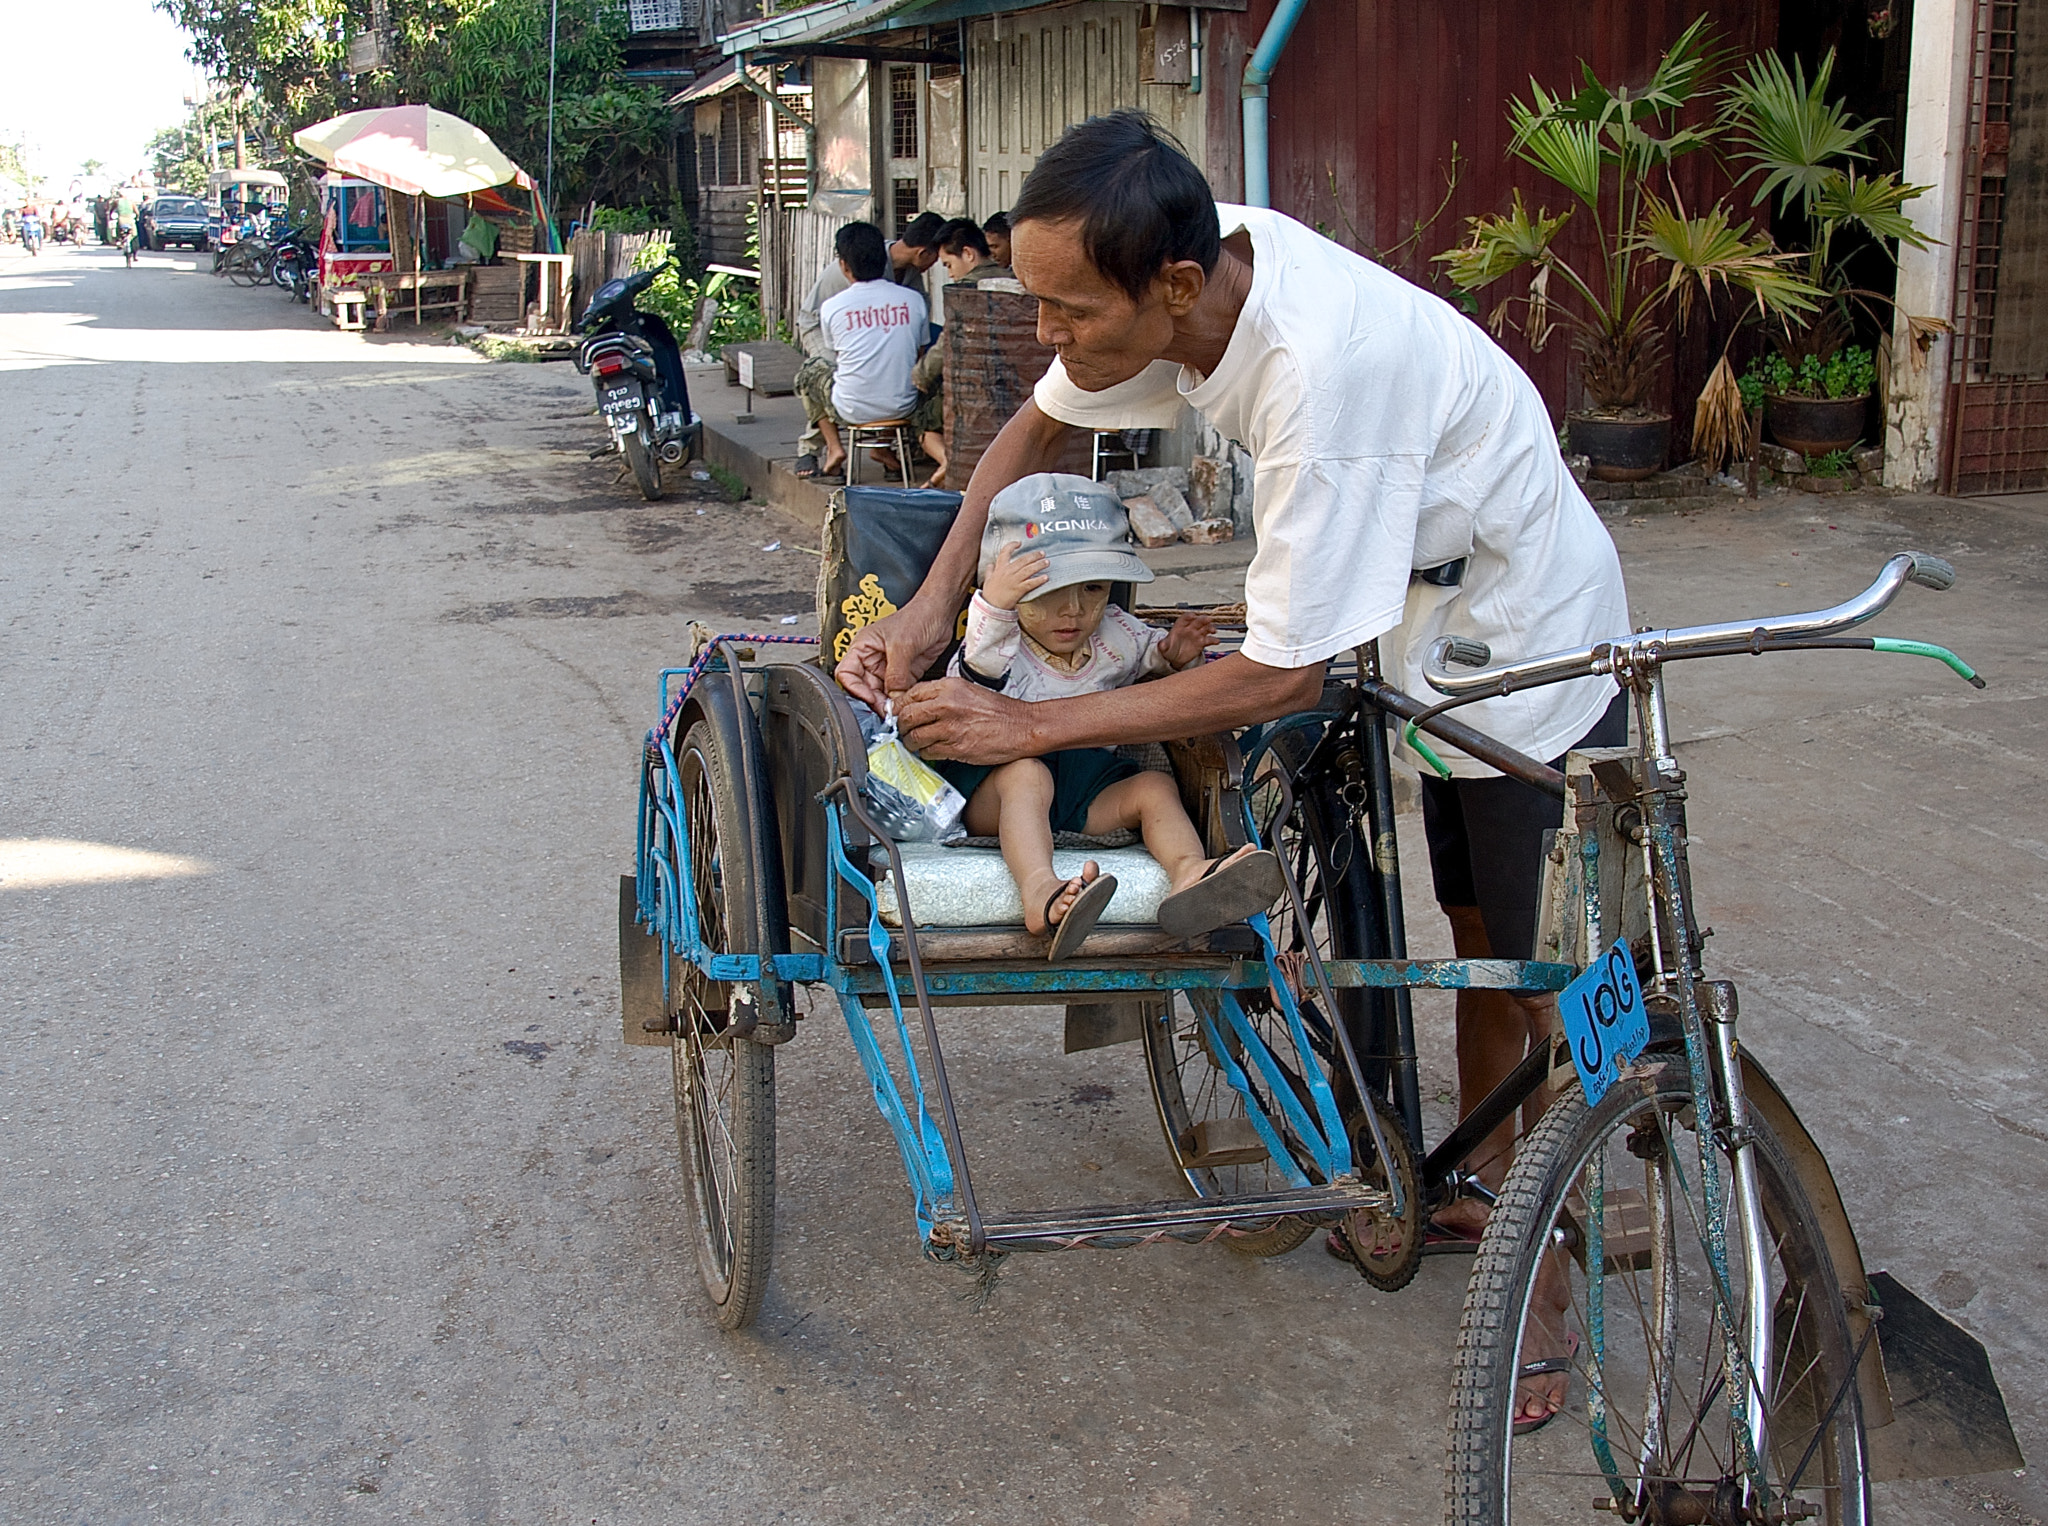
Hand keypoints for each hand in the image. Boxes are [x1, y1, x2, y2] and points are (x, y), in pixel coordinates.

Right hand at [835, 597, 957, 708]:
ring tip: (896, 709)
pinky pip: (898, 693)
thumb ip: (896, 674)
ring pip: (881, 694)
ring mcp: (889, 668)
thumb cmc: (918, 616)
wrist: (940, 612)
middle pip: (864, 688)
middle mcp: (873, 659)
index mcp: (863, 647)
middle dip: (873, 701)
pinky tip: (906, 703)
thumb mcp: (902, 645)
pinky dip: (901, 700)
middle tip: (886, 711)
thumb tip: (892, 697)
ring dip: (888, 703)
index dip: (854, 688)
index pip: (846, 673)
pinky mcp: (905, 674)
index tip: (868, 698)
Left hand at [896, 677, 1034, 763]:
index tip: (896, 714)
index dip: (899, 706)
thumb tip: (917, 704)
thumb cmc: (999, 710)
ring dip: (911, 742)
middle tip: (903, 730)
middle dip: (901, 726)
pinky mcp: (956, 748)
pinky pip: (928, 752)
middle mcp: (947, 705)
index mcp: (949, 687)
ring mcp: (951, 728)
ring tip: (915, 742)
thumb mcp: (968, 690)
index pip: (910, 695)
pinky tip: (931, 750)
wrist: (1022, 726)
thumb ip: (942, 695)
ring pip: (914, 737)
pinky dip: (926, 753)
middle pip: (906, 716)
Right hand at [980, 542, 1048, 610]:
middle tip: (1042, 553)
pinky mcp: (1019, 590)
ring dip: (1039, 565)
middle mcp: (1008, 572)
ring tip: (1046, 562)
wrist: (991, 606)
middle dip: (1034, 555)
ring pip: (1029, 569)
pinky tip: (1046, 577)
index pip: (1005, 552)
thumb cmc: (989, 594)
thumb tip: (990, 564)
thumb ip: (990, 571)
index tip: (1019, 543)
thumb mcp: (987, 580)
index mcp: (1000, 568)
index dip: (1012, 546)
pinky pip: (1031, 583)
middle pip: (1023, 560)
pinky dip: (1039, 580)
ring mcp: (1014, 580)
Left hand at [1157, 613, 1217, 668]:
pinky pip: (1209, 640)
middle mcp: (1190, 629)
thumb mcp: (1164, 647)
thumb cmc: (1169, 649)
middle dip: (1203, 619)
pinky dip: (1213, 640)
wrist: (1174, 658)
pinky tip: (1216, 641)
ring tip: (1213, 631)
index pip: (1185, 618)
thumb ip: (1163, 645)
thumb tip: (1161, 645)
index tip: (1193, 616)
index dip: (1189, 616)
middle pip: (1197, 621)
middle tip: (1208, 619)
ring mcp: (1196, 635)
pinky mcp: (1201, 643)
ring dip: (1210, 628)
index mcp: (1180, 626)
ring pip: (1205, 628)